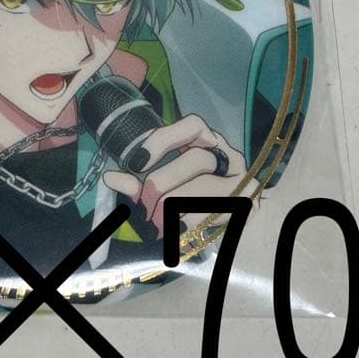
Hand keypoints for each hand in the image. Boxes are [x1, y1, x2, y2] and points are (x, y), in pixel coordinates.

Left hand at [102, 114, 257, 237]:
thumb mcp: (161, 183)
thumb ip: (140, 178)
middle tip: (143, 205)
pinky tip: (173, 231)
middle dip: (164, 183)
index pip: (193, 125)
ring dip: (175, 207)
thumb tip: (112, 179)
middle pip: (197, 159)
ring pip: (206, 187)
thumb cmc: (185, 198)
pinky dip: (189, 223)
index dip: (164, 140)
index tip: (136, 162)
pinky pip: (215, 213)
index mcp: (210, 142)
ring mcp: (243, 182)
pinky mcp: (246, 208)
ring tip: (154, 223)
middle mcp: (230, 157)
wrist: (219, 223)